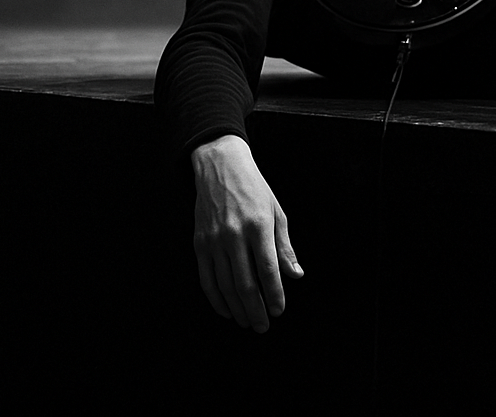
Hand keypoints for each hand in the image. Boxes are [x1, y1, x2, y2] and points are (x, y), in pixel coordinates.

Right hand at [190, 134, 302, 332]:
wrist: (220, 168)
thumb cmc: (254, 190)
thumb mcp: (277, 212)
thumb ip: (284, 247)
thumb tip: (296, 275)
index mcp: (258, 226)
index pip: (268, 269)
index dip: (274, 294)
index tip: (279, 310)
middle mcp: (234, 235)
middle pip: (245, 283)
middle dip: (255, 309)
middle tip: (263, 326)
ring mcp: (214, 241)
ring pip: (225, 285)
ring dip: (237, 308)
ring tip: (247, 322)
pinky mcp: (199, 244)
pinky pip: (206, 278)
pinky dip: (216, 299)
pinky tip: (226, 310)